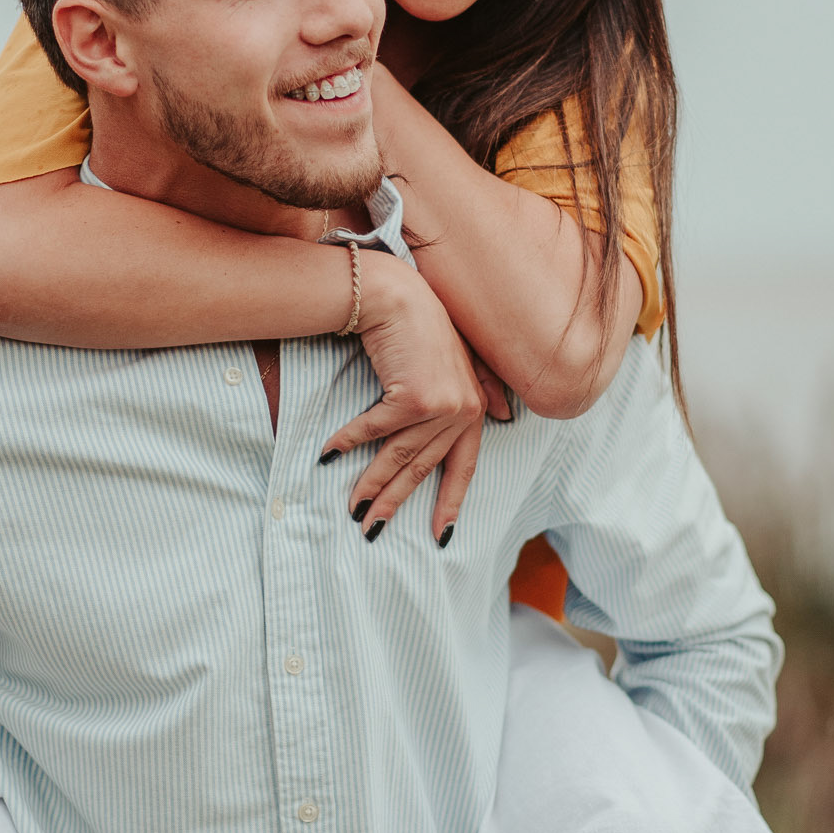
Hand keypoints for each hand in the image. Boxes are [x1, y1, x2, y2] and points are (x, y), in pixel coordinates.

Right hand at [320, 253, 506, 540]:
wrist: (402, 298)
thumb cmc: (425, 327)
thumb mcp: (460, 362)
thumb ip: (483, 390)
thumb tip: (504, 416)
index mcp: (474, 409)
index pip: (463, 467)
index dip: (450, 502)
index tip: (439, 535)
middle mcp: (463, 411)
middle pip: (422, 469)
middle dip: (395, 501)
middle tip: (372, 528)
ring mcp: (440, 406)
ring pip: (398, 456)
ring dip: (370, 484)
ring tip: (352, 507)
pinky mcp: (413, 398)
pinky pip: (374, 430)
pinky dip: (349, 442)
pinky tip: (329, 455)